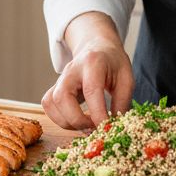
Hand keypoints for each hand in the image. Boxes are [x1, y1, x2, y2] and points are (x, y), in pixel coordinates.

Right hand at [42, 14, 133, 130]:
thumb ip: (122, 102)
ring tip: (86, 125)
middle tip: (94, 127)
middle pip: (62, 97)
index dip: (98, 113)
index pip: (91, 90)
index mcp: (93, 63)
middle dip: (77, 120)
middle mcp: (72, 69)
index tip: (107, 128)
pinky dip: (59, 118)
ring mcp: (60, 78)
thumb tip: (115, 126)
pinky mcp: (54, 87)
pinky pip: (49, 106)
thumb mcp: (126, 78)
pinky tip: (75, 120)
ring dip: (67, 122)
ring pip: (51, 103)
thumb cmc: (113, 63)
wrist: (97, 47)